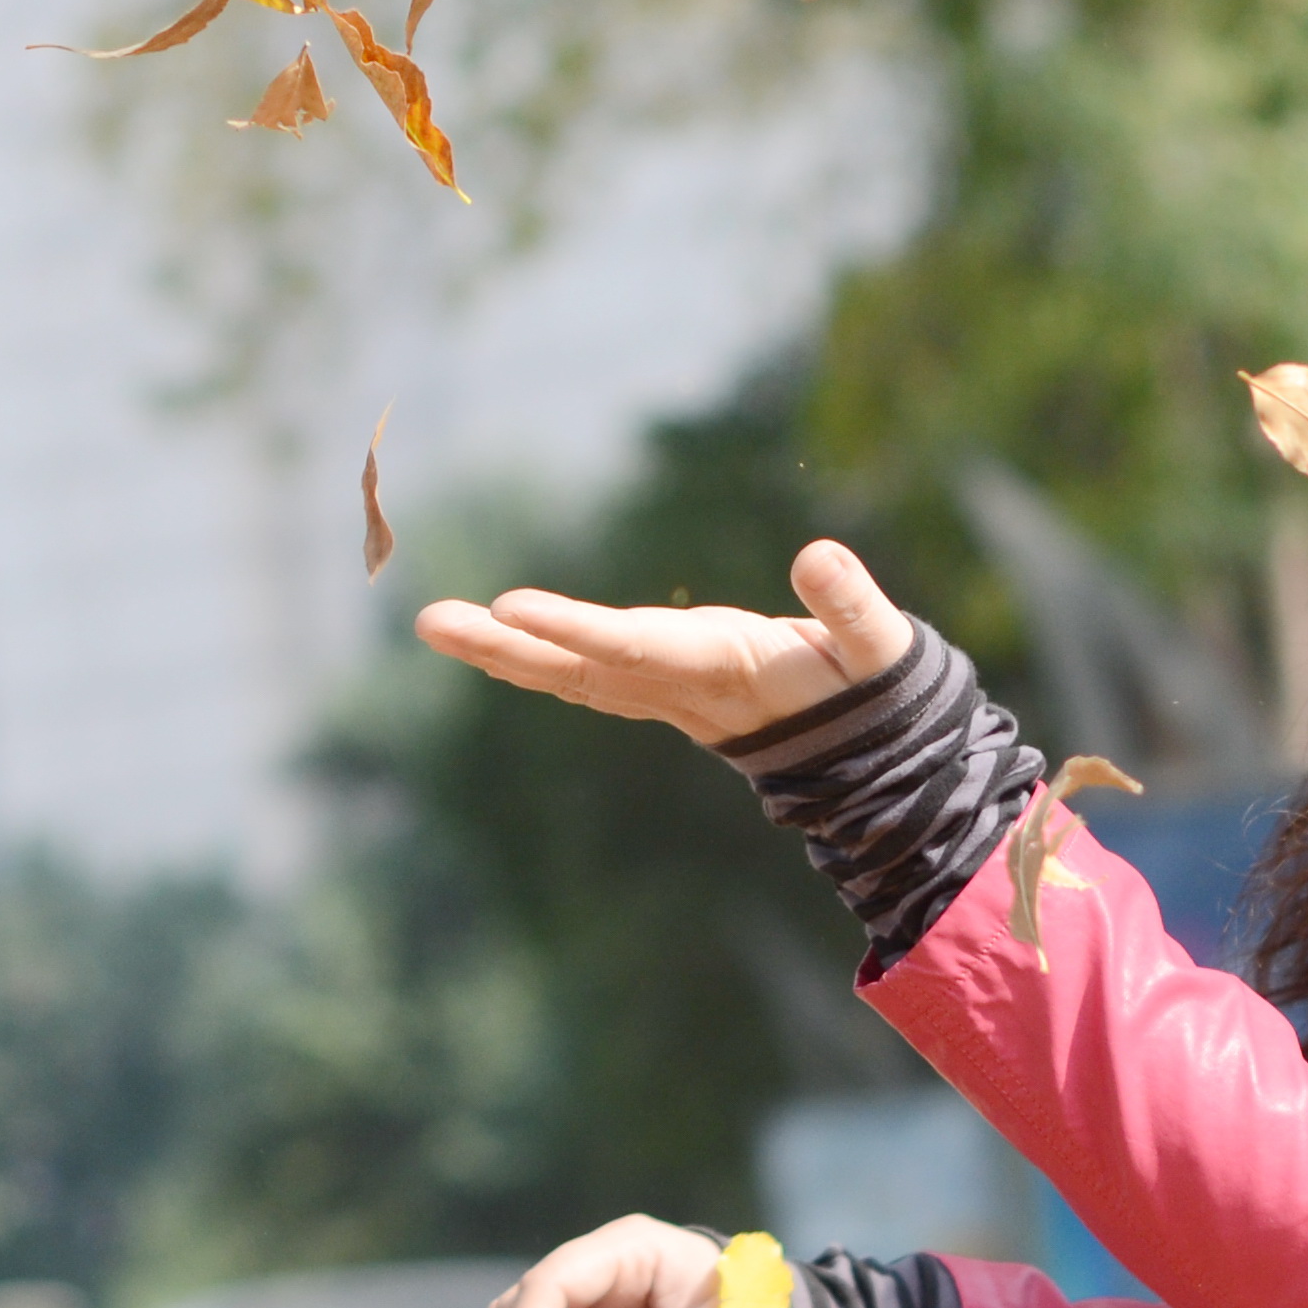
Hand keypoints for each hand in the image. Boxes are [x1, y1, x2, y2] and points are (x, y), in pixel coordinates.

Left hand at [412, 537, 914, 744]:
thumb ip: (851, 608)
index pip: (636, 649)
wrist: (867, 751)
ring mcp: (663, 690)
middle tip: (431, 624)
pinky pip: (582, 670)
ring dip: (499, 652)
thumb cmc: (870, 685)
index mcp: (721, 672)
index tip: (513, 609)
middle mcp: (677, 687)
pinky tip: (488, 638)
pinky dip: (530, 654)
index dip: (575, 630)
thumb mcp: (876, 648)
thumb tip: (818, 556)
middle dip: (505, 649)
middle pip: (577, 670)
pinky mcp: (661, 682)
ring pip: (568, 674)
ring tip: (433, 624)